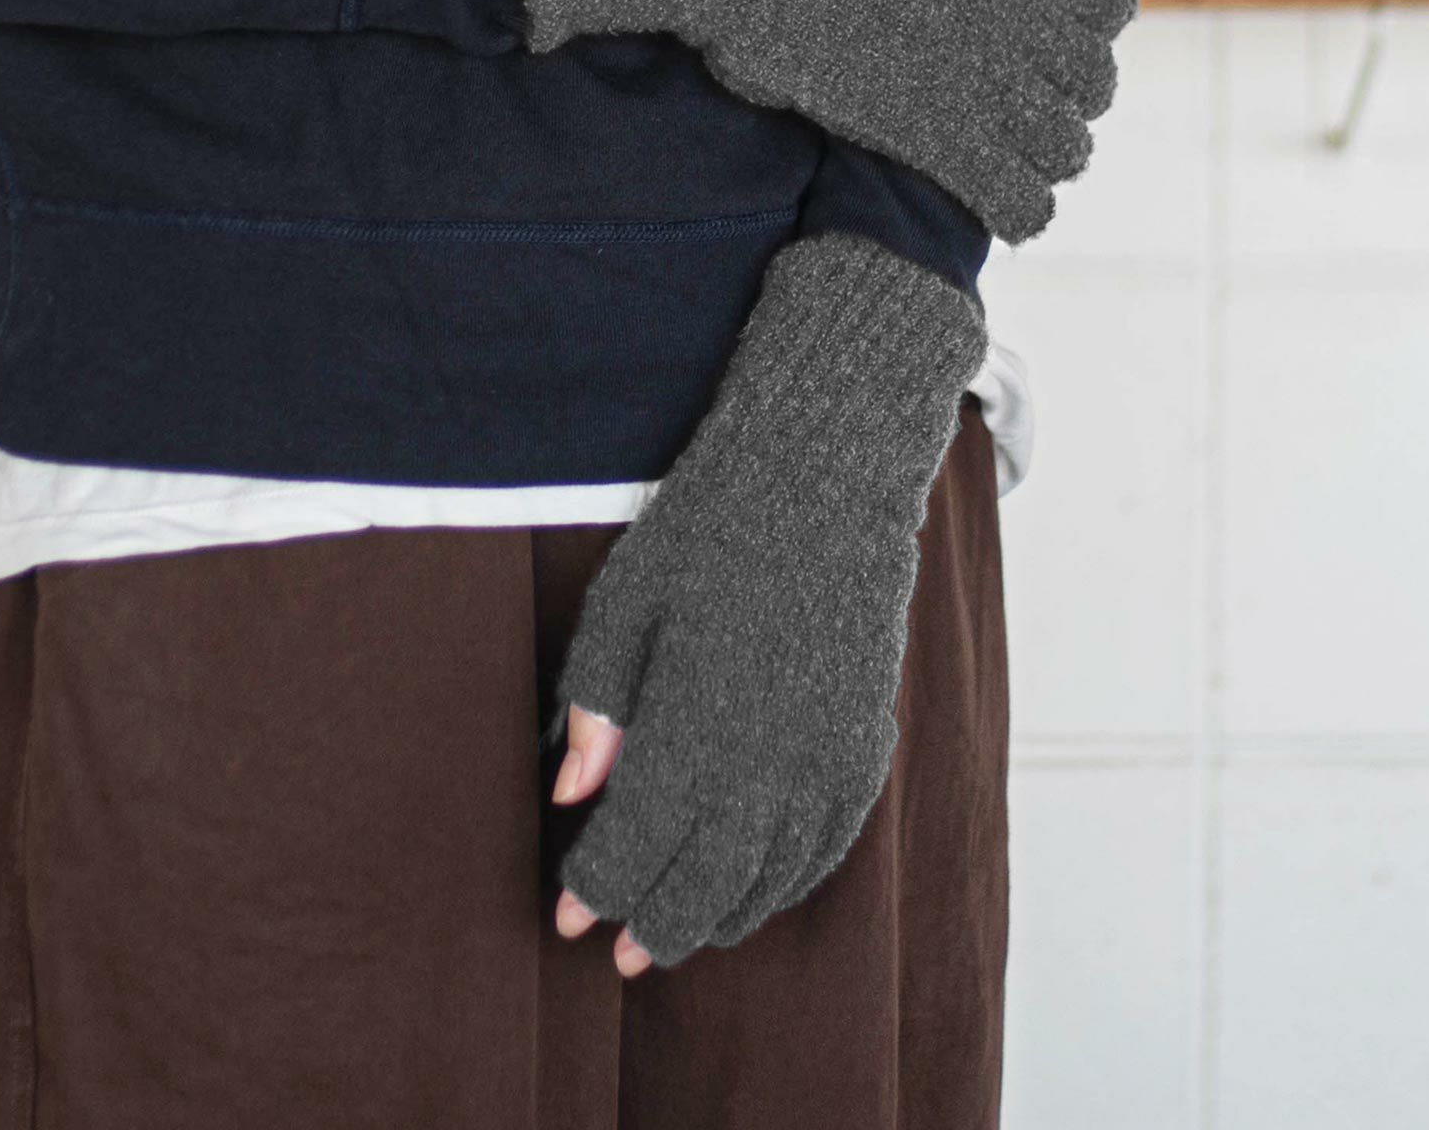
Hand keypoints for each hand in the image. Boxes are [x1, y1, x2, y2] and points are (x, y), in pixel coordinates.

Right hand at [514, 0, 1136, 242]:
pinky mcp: (941, 138)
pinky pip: (1020, 199)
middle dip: (1062, 105)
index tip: (1046, 43)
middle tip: (1021, 118)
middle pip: (1095, 85)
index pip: (1110, 2)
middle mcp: (1019, 14)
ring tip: (1009, 165)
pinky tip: (1000, 208)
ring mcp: (986, 80)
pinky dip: (1019, 211)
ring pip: (1068, 149)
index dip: (1086, 30)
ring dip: (1043, 162)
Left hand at [543, 233, 987, 967]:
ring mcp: (826, 762)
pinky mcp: (865, 746)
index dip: (595, 888)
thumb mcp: (624, 607)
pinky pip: (825, 848)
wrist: (822, 480)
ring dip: (718, 915)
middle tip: (612, 947)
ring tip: (674, 931)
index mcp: (695, 733)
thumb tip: (569, 795)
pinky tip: (753, 890)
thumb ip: (598, 708)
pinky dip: (784, 884)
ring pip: (768, 880)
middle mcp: (768, 767)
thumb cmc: (706, 533)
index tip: (563, 911)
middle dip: (651, 924)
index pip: (635, 848)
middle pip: (702, 887)